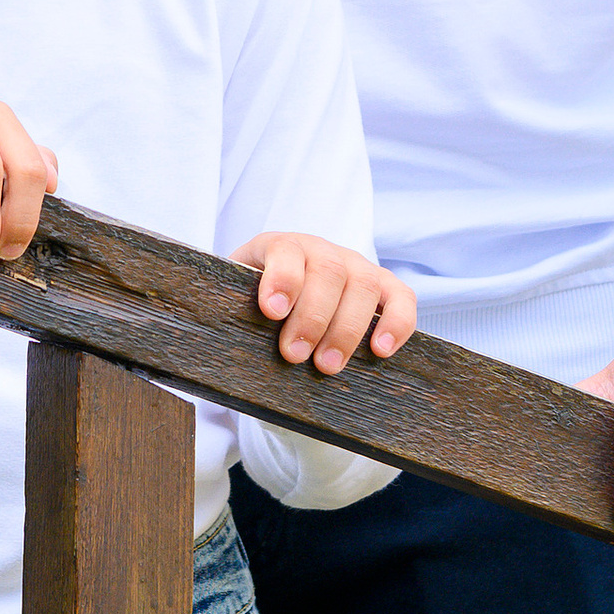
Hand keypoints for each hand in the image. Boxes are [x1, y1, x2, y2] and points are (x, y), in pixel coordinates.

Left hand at [233, 233, 417, 375]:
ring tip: (327, 366)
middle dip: (312, 317)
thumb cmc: (261, 307)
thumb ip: (233, 310)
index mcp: (281, 248)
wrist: (288, 299)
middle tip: (294, 354)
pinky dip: (396, 323)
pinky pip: (402, 297)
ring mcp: (357, 266)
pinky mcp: (386, 287)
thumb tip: (212, 336)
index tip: (272, 311)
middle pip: (328, 271)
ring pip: (363, 284)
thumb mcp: (240, 301)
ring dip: (346, 329)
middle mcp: (322, 250)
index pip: (285, 250)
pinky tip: (381, 351)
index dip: (283, 278)